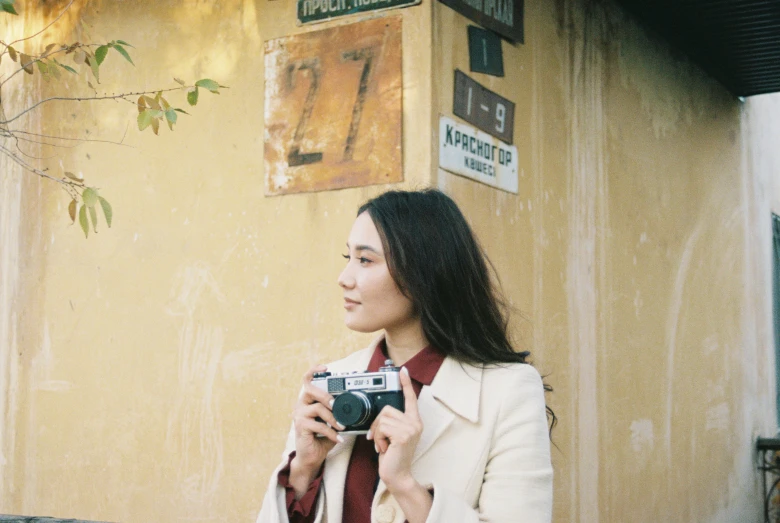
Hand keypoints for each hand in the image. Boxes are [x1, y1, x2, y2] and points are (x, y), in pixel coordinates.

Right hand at [289, 364, 344, 494]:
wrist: (312, 457)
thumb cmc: (322, 438)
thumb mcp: (332, 422)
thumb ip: (338, 412)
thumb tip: (354, 406)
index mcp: (308, 400)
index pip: (307, 380)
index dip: (314, 371)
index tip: (325, 368)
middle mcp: (300, 405)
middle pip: (310, 390)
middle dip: (326, 396)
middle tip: (337, 405)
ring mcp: (298, 415)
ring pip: (317, 408)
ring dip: (333, 418)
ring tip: (342, 426)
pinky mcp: (300, 426)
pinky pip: (319, 425)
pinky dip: (331, 432)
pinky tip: (338, 438)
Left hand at [367, 367, 422, 492]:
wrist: (397, 475)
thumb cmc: (393, 456)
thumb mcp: (394, 435)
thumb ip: (392, 422)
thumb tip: (382, 414)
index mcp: (414, 421)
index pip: (411, 398)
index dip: (406, 383)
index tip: (402, 370)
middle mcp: (415, 423)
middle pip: (387, 409)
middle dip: (378, 424)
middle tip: (380, 438)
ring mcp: (411, 428)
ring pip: (383, 418)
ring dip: (378, 433)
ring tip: (384, 444)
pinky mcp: (403, 435)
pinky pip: (382, 427)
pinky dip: (379, 438)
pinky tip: (384, 448)